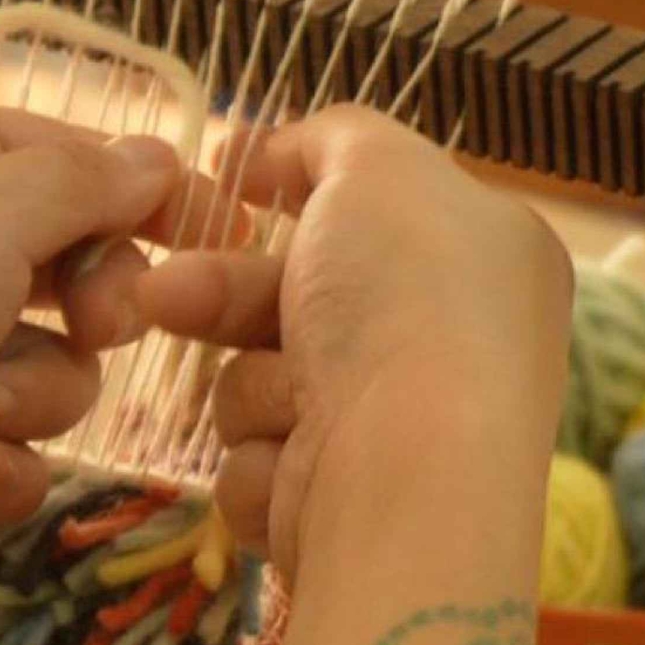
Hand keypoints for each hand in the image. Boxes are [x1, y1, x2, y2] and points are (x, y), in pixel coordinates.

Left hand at [0, 101, 224, 553]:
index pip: (67, 162)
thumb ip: (91, 183)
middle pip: (78, 271)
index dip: (142, 195)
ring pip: (58, 371)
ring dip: (31, 393)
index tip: (212, 227)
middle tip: (96, 321)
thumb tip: (163, 156)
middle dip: (93, 306)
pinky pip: (14, 450)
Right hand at [137, 106, 571, 582]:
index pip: (372, 212)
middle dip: (222, 296)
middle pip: (296, 299)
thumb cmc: (404, 303)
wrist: (406, 477)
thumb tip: (282, 152)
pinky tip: (298, 471)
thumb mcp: (379, 168)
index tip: (230, 180)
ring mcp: (397, 435)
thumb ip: (335, 136)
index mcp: (483, 260)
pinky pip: (262, 461)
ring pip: (263, 384)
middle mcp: (448, 346)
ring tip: (288, 406)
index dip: (295, 193)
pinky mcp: (346, 509)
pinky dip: (266, 463)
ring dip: (255, 390)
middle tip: (161, 295)